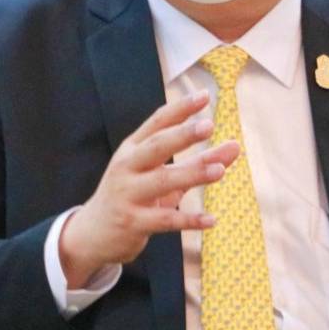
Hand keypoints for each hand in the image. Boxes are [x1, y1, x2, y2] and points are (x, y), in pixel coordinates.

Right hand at [59, 90, 239, 287]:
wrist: (92, 233)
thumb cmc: (132, 194)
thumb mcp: (161, 173)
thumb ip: (199, 160)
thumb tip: (236, 147)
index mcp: (132, 149)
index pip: (157, 122)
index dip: (180, 108)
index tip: (204, 95)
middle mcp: (127, 167)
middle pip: (156, 146)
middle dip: (182, 135)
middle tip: (208, 125)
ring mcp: (128, 195)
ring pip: (162, 181)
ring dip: (192, 174)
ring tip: (219, 170)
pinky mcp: (133, 223)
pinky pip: (165, 220)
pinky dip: (189, 220)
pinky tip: (211, 220)